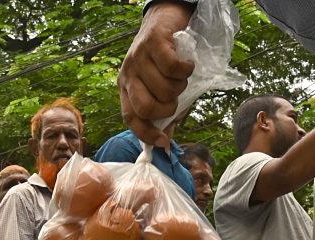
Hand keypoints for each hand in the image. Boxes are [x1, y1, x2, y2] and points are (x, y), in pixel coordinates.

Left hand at [118, 1, 194, 146]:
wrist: (166, 19)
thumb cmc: (166, 60)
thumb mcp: (162, 89)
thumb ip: (163, 116)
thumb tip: (165, 145)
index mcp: (126, 89)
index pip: (130, 118)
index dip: (146, 134)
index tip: (164, 142)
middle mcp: (128, 74)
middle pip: (146, 108)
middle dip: (168, 109)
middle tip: (176, 98)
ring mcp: (138, 57)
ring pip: (164, 88)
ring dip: (181, 86)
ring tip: (182, 76)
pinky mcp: (152, 42)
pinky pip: (172, 67)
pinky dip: (186, 70)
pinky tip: (188, 65)